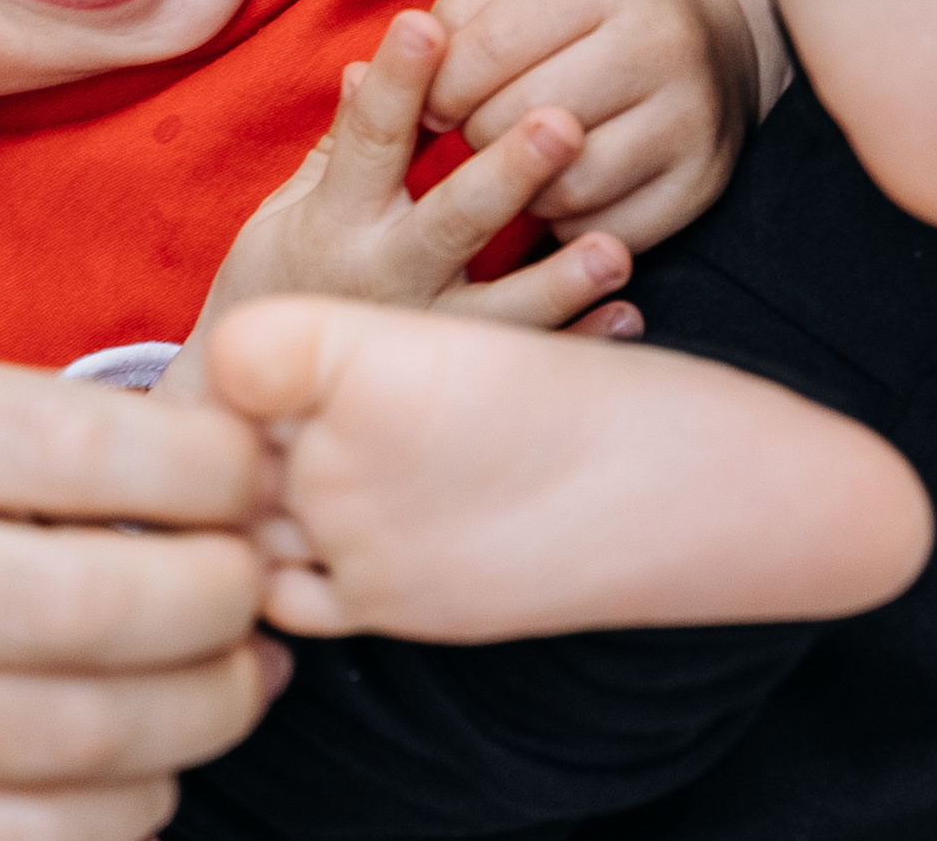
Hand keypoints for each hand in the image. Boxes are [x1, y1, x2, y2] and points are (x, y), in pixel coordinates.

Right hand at [0, 352, 277, 840]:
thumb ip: (44, 426)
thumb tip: (234, 481)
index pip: (78, 447)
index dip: (208, 471)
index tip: (249, 477)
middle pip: (88, 606)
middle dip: (221, 598)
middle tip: (256, 582)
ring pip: (75, 739)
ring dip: (201, 711)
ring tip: (235, 670)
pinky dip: (125, 806)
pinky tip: (149, 758)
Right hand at [156, 10, 639, 399]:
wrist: (250, 400)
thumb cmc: (282, 277)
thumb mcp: (290, 206)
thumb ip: (343, 142)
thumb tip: (367, 66)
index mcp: (338, 217)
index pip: (370, 137)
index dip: (397, 83)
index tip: (425, 25)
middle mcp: (384, 274)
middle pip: (451, 218)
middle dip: (507, 171)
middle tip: (562, 124)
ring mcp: (422, 332)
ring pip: (497, 306)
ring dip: (558, 278)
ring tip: (613, 250)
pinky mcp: (453, 380)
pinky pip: (523, 359)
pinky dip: (576, 341)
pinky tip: (626, 316)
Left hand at [210, 297, 933, 643]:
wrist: (701, 492)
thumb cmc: (599, 389)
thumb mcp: (471, 330)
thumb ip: (354, 353)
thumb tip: (259, 378)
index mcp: (362, 351)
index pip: (236, 354)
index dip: (258, 361)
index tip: (287, 364)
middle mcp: (339, 446)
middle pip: (235, 436)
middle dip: (262, 430)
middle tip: (310, 420)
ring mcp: (355, 536)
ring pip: (256, 512)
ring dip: (279, 498)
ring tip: (345, 473)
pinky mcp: (382, 606)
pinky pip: (286, 589)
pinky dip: (297, 568)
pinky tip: (348, 538)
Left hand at [424, 0, 781, 251]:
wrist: (719, 33)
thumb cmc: (595, 7)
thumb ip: (457, 17)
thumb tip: (402, 90)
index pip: (491, 46)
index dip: (441, 85)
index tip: (434, 101)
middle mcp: (660, 46)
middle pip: (524, 119)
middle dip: (478, 133)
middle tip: (476, 129)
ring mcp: (691, 120)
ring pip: (564, 186)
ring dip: (521, 187)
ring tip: (518, 159)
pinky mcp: (703, 183)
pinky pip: (606, 230)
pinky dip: (569, 221)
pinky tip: (562, 188)